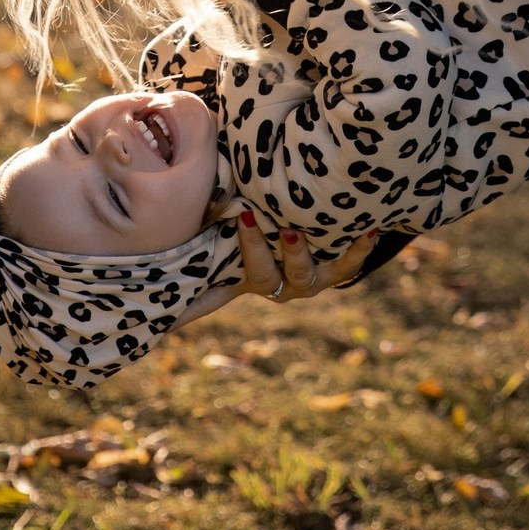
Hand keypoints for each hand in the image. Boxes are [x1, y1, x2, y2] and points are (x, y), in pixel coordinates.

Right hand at [169, 217, 379, 328]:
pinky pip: (350, 265)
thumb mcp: (233, 232)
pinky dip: (359, 249)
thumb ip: (207, 236)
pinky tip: (368, 230)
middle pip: (263, 276)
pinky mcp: (339, 268)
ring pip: (304, 275)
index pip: (214, 296)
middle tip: (249, 219)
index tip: (169, 311)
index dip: (194, 306)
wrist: (326, 226)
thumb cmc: (268, 223)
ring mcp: (311, 279)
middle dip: (256, 249)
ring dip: (298, 254)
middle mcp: (280, 284)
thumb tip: (160, 238)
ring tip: (294, 230)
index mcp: (248, 280)